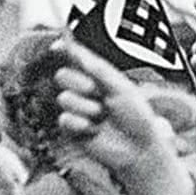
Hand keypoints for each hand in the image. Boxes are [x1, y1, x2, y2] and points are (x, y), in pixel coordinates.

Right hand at [53, 43, 183, 180]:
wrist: (139, 149)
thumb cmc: (137, 118)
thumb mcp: (121, 88)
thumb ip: (98, 69)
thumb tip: (78, 51)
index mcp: (99, 78)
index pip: (77, 60)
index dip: (65, 51)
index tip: (56, 46)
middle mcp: (86, 92)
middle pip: (63, 76)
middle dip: (77, 81)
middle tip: (95, 91)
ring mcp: (79, 110)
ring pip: (64, 98)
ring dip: (85, 107)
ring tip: (102, 116)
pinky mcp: (73, 130)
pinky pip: (64, 119)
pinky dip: (80, 124)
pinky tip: (94, 130)